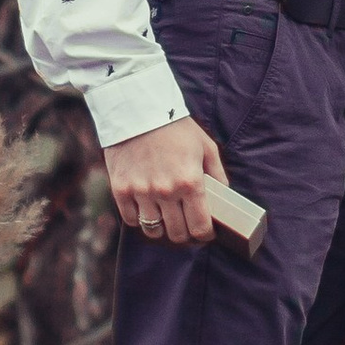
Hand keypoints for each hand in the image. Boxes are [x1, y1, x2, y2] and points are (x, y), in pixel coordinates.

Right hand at [105, 116, 226, 245]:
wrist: (138, 109)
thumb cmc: (176, 128)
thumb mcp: (206, 147)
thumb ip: (217, 175)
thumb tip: (223, 198)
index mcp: (190, 182)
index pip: (200, 227)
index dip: (205, 234)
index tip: (205, 232)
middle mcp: (166, 191)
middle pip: (177, 234)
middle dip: (185, 234)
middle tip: (186, 226)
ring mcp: (141, 192)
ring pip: (153, 231)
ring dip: (162, 229)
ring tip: (166, 219)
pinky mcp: (121, 189)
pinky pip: (131, 220)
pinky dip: (139, 219)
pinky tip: (146, 209)